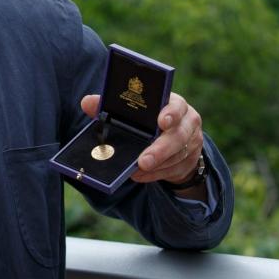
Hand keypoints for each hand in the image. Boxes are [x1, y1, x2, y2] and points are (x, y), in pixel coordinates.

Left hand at [80, 92, 202, 184]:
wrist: (173, 138)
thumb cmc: (149, 120)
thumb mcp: (136, 111)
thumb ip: (113, 106)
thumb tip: (87, 102)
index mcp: (174, 104)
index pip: (176, 106)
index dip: (171, 113)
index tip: (161, 122)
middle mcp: (188, 122)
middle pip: (178, 136)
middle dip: (160, 150)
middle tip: (143, 161)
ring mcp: (192, 142)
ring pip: (177, 156)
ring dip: (156, 166)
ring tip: (137, 170)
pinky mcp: (190, 160)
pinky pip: (174, 169)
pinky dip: (156, 174)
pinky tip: (139, 175)